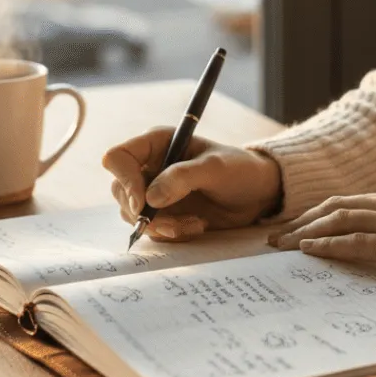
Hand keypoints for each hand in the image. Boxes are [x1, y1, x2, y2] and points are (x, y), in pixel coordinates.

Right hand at [101, 129, 281, 241]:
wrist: (256, 194)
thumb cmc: (238, 170)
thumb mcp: (215, 168)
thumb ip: (183, 178)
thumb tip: (150, 198)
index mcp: (157, 144)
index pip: (118, 158)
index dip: (124, 180)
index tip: (143, 202)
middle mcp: (150, 166)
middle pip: (120, 190)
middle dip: (143, 212)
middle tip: (173, 223)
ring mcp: (154, 191)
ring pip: (132, 214)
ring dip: (161, 225)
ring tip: (195, 223)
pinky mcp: (163, 213)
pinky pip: (152, 229)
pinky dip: (172, 233)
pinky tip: (197, 226)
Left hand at [266, 187, 375, 290]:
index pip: (350, 202)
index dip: (319, 212)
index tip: (297, 224)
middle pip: (336, 206)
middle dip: (302, 220)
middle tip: (275, 234)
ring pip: (338, 220)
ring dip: (305, 232)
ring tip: (282, 245)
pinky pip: (356, 243)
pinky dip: (328, 245)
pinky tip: (309, 251)